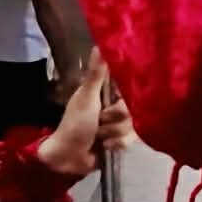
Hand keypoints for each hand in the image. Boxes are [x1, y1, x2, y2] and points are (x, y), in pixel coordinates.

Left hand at [37, 51, 134, 178]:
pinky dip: (116, 145)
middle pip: (133, 109)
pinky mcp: (120, 140)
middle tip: (99, 122)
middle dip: (116, 120)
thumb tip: (99, 44)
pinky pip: (130, 140)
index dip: (127, 95)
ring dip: (114, 134)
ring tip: (99, 137)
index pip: (129, 86)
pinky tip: (105, 147)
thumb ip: (96, 74)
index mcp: (105, 92)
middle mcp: (114, 105)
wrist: (68, 157)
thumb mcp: (86, 97)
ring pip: (133, 126)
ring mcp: (118, 124)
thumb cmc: (74, 124)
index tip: (119, 100)